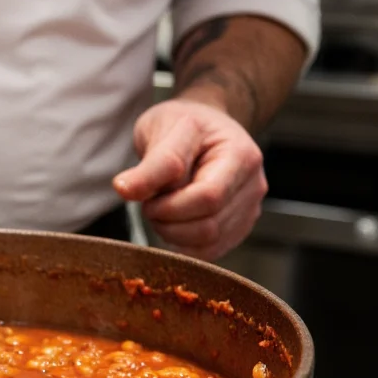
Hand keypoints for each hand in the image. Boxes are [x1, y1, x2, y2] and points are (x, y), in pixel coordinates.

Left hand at [112, 99, 266, 260]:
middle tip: (150, 203)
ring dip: (173, 233)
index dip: (169, 206)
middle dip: (168, 221)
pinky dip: (183, 244)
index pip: (208, 198)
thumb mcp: (161, 129)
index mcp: (241, 155)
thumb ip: (150, 164)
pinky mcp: (238, 228)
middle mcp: (253, 185)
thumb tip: (124, 190)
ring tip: (161, 208)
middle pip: (209, 226)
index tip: (143, 196)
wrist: (202, 129)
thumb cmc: (183, 125)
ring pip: (208, 242)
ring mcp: (248, 209)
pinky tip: (172, 223)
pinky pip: (209, 251)